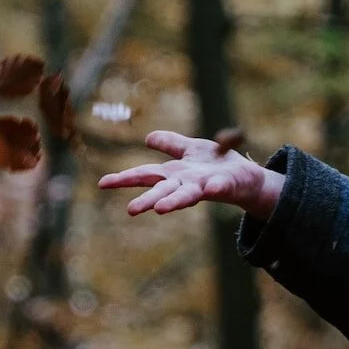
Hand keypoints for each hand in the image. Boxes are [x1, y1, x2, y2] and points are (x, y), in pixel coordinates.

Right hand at [97, 131, 283, 219]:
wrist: (246, 177)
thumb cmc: (216, 164)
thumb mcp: (191, 149)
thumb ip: (171, 145)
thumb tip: (148, 138)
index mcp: (174, 174)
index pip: (145, 175)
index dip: (124, 179)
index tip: (102, 184)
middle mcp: (185, 183)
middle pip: (162, 191)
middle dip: (147, 199)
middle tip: (130, 210)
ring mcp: (204, 187)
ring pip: (186, 195)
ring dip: (174, 201)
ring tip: (160, 209)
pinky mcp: (225, 186)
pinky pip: (219, 187)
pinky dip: (215, 187)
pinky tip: (211, 186)